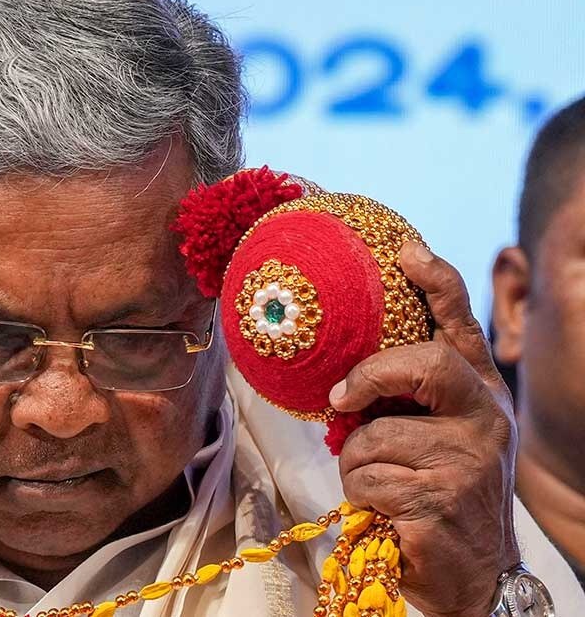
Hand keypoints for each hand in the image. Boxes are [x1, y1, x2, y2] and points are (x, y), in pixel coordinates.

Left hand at [332, 243, 518, 616]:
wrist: (472, 573)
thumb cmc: (436, 492)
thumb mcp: (434, 436)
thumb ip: (403, 400)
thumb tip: (338, 377)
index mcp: (479, 393)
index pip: (460, 325)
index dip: (435, 281)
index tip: (405, 249)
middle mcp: (484, 417)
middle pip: (421, 364)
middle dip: (370, 377)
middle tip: (342, 398)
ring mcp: (468, 458)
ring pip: (373, 435)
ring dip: (357, 465)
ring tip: (383, 487)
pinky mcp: (442, 498)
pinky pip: (367, 479)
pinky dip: (360, 498)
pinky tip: (386, 514)